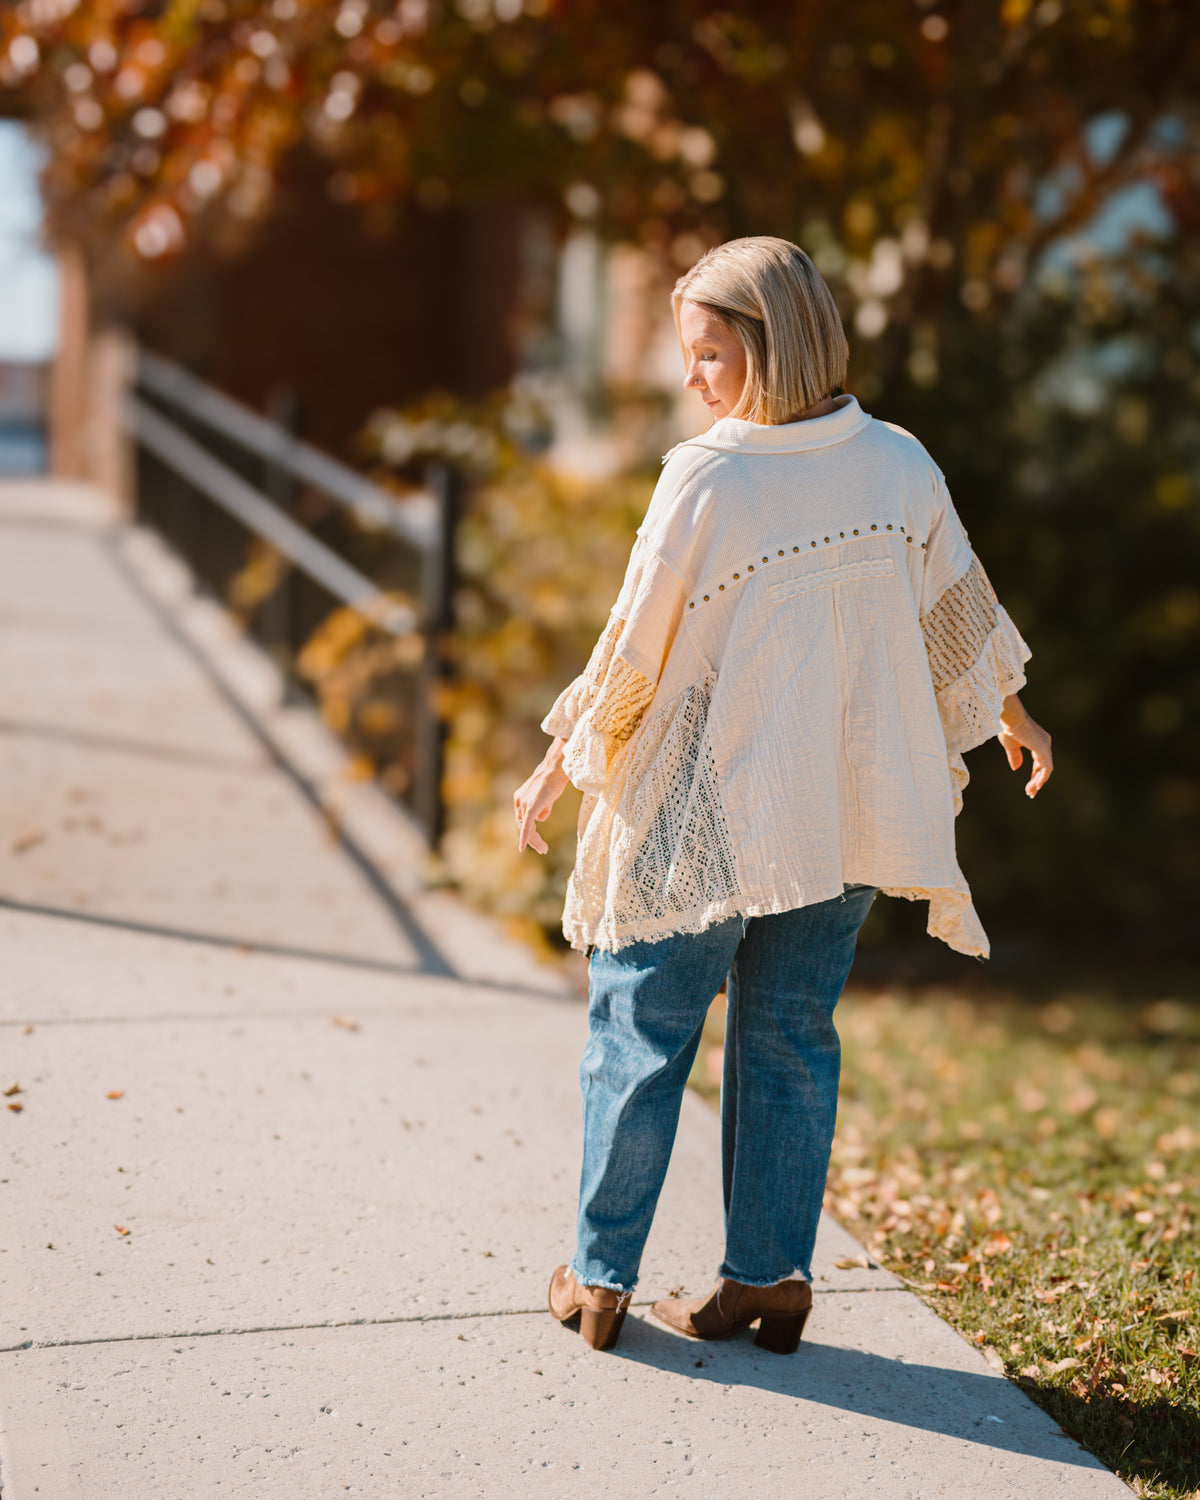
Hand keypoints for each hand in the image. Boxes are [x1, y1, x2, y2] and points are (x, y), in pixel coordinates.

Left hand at [514, 739, 568, 853]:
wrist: (556, 769)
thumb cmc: (554, 779)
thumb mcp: (547, 796)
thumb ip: (543, 808)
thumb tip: (540, 819)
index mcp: (520, 798)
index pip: (522, 820)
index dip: (529, 832)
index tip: (539, 843)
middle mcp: (519, 801)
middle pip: (522, 826)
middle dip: (532, 840)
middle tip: (543, 849)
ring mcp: (523, 803)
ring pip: (526, 828)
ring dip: (534, 841)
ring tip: (544, 849)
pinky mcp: (531, 807)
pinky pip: (526, 826)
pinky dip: (525, 837)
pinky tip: (523, 848)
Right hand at [998, 696, 1051, 798]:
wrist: (1009, 717)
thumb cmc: (1008, 727)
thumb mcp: (1011, 745)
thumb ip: (1015, 757)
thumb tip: (1016, 768)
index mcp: (1038, 741)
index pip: (1040, 762)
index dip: (1035, 775)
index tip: (1030, 786)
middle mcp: (1045, 743)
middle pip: (1044, 767)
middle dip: (1037, 781)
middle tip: (1030, 793)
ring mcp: (1045, 746)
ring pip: (1046, 769)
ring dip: (1038, 782)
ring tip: (1030, 792)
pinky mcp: (1043, 749)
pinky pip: (1046, 768)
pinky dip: (1042, 778)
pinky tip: (1036, 786)